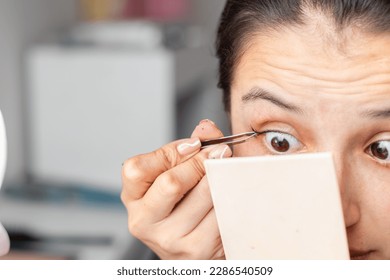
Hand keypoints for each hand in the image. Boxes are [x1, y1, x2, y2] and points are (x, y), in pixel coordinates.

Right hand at [121, 119, 231, 258]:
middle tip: (219, 151)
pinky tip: (231, 191)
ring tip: (228, 168)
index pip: (137, 169)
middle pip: (171, 182)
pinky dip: (231, 195)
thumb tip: (206, 128)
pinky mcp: (197, 249)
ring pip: (203, 194)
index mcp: (133, 199)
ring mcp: (169, 239)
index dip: (170, 151)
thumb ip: (188, 149)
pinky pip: (221, 211)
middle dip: (200, 161)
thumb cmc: (183, 209)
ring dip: (221, 175)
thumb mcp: (176, 178)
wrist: (195, 252)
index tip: (194, 144)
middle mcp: (144, 221)